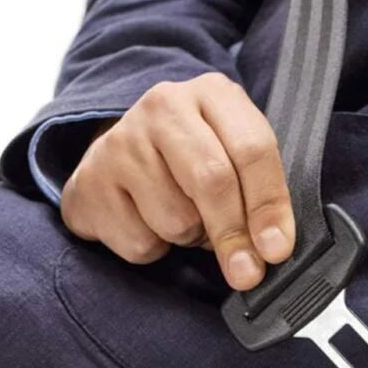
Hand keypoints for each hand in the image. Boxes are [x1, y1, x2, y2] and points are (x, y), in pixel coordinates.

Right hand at [61, 72, 294, 289]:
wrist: (125, 158)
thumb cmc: (197, 164)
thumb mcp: (237, 163)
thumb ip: (260, 199)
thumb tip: (272, 251)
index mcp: (214, 94)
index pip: (252, 150)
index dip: (269, 206)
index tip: (277, 250)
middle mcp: (164, 106)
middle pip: (212, 180)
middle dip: (234, 235)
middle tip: (247, 273)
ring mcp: (121, 140)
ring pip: (175, 219)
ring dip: (189, 238)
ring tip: (183, 217)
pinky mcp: (90, 180)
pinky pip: (140, 242)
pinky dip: (154, 248)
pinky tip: (148, 221)